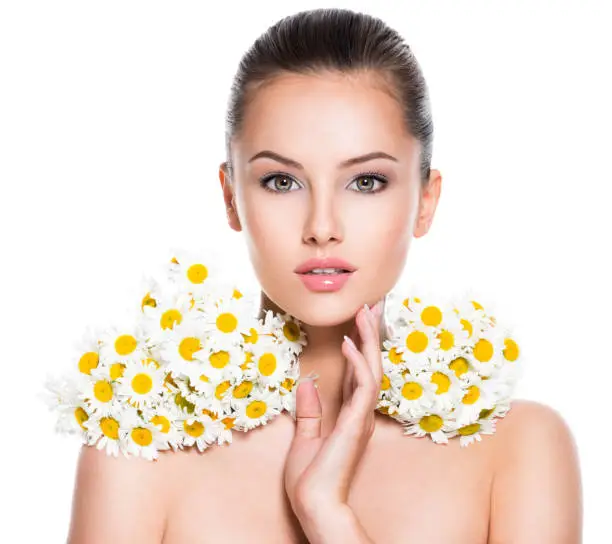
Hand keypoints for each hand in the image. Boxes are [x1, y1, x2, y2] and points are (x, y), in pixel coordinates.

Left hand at [284, 300, 383, 520]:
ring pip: (373, 369)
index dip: (361, 345)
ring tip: (365, 311)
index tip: (360, 321)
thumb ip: (309, 411)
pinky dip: (357, 362)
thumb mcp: (305, 438)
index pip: (359, 372)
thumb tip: (306, 383)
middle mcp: (361, 413)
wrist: (313, 505)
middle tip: (374, 304)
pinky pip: (364, 386)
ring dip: (369, 339)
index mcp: (351, 415)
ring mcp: (362, 417)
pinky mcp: (357, 423)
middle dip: (372, 333)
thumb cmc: (310, 479)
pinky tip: (349, 342)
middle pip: (371, 364)